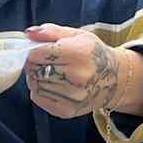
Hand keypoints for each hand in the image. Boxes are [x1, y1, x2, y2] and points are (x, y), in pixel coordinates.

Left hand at [23, 24, 142, 119]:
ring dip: (37, 77)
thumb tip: (29, 33)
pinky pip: (38, 98)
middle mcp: (77, 77)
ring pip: (35, 85)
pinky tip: (52, 84)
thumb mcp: (77, 36)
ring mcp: (72, 97)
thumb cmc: (92, 54)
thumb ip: (51, 32)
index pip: (38, 54)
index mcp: (79, 54)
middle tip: (44, 62)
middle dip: (35, 65)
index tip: (37, 51)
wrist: (114, 80)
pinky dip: (39, 90)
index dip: (33, 52)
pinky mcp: (66, 111)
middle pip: (35, 70)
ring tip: (51, 73)